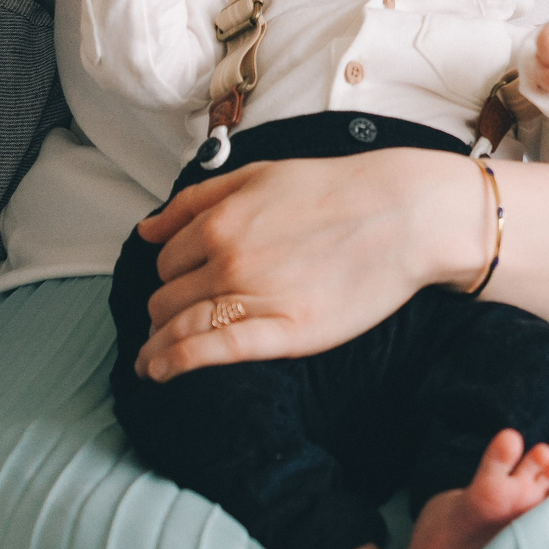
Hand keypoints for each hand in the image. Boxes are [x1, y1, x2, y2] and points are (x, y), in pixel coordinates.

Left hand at [130, 149, 485, 380]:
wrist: (403, 213)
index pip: (167, 260)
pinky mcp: (286, 332)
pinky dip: (176, 364)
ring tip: (150, 362)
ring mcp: (256, 298)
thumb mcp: (259, 176)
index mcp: (220, 222)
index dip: (170, 275)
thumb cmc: (335, 191)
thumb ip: (196, 200)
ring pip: (180, 328)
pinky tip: (161, 372)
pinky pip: (213, 352)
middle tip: (170, 325)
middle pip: (167, 298)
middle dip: (164, 312)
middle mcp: (229, 260)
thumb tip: (145, 230)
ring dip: (157, 347)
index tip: (178, 288)